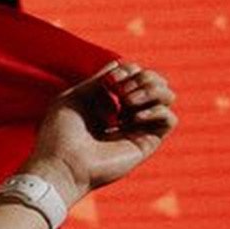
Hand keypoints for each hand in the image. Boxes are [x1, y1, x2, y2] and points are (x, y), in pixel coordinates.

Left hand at [41, 59, 175, 194]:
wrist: (61, 165)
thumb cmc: (59, 135)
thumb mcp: (73, 98)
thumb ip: (98, 81)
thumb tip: (118, 63)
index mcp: (110, 104)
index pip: (137, 76)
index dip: (131, 70)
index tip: (112, 79)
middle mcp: (127, 116)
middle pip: (157, 82)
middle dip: (144, 77)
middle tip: (121, 92)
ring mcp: (138, 129)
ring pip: (167, 96)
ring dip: (151, 90)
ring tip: (127, 101)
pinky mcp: (147, 144)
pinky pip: (170, 119)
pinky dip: (157, 110)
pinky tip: (134, 117)